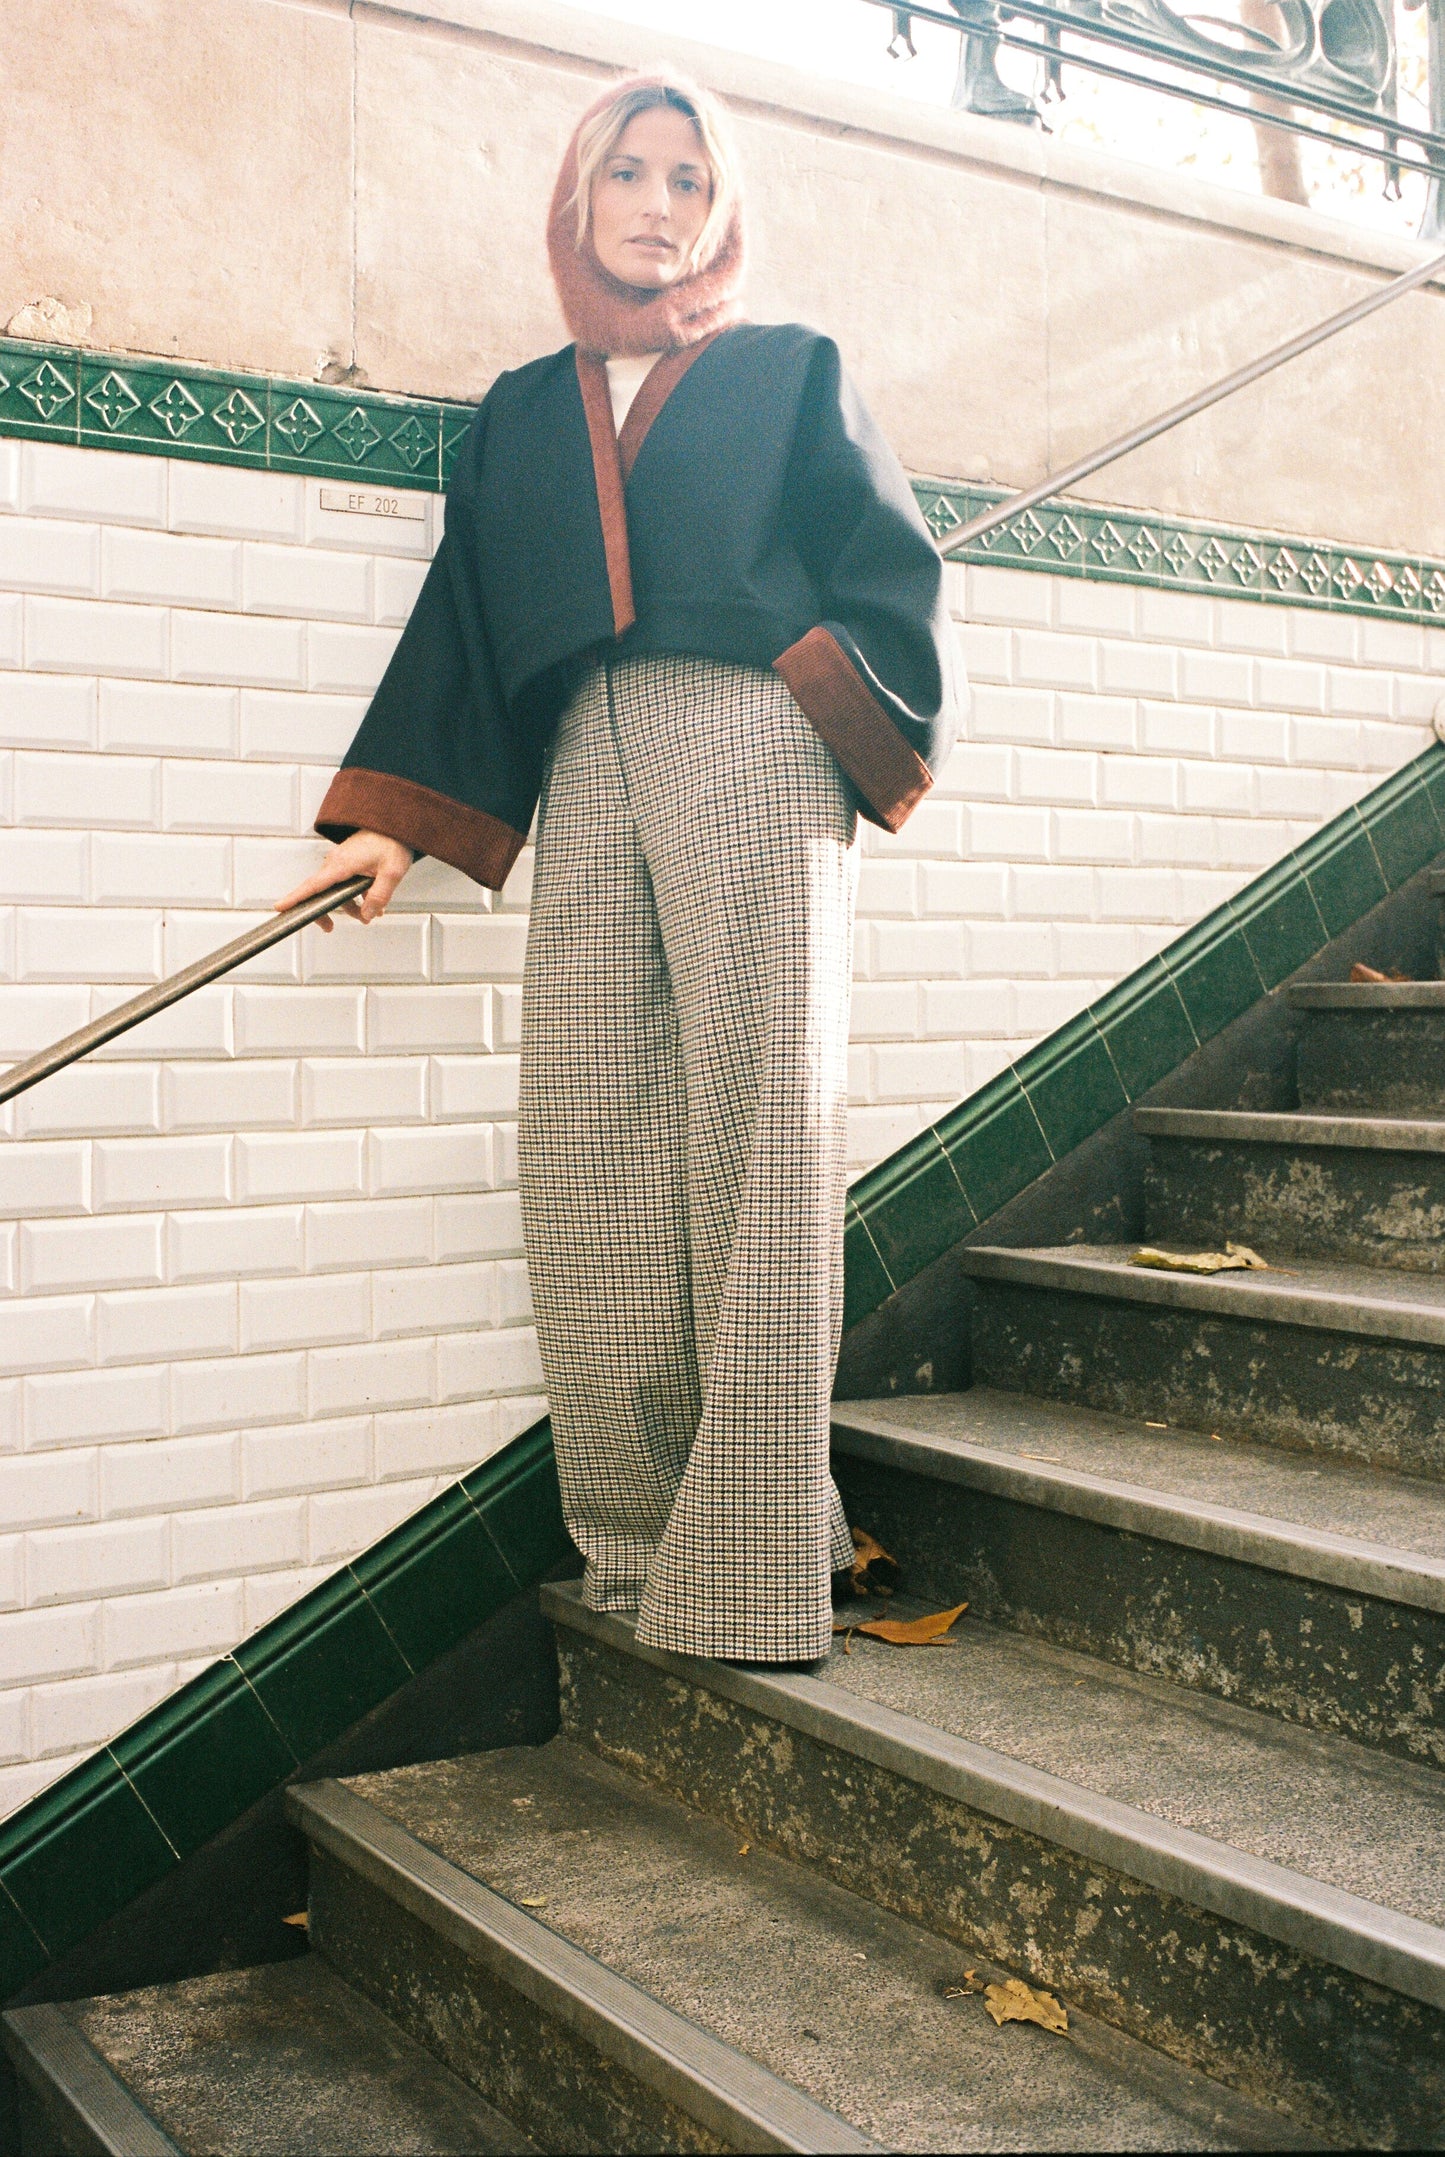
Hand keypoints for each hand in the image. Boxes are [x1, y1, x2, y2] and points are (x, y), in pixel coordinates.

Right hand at [275, 829, 413, 932]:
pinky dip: (354, 896)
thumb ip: (379, 896)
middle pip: (320, 892)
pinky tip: (370, 904)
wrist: (394, 826)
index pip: (313, 884)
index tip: (280, 907)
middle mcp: (335, 863)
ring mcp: (339, 863)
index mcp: (341, 864)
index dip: (296, 898)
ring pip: (335, 891)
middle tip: (329, 928)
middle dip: (325, 911)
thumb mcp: (391, 873)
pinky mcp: (346, 863)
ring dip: (350, 906)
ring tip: (367, 916)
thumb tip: (367, 914)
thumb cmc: (392, 842)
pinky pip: (343, 884)